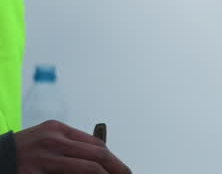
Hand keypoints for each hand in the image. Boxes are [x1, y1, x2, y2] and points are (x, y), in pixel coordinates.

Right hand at [14, 120, 131, 173]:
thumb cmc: (20, 153)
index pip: (96, 145)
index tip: (123, 171)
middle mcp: (53, 141)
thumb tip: (99, 161)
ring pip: (87, 169)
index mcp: (57, 130)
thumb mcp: (45, 141)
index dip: (113, 160)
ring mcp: (43, 158)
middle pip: (97, 156)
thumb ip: (69, 147)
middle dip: (116, 169)